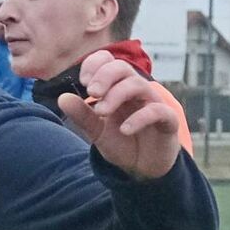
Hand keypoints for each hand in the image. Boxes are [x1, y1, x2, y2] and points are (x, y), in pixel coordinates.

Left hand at [58, 51, 181, 179]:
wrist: (142, 168)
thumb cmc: (122, 142)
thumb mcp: (97, 131)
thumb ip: (82, 115)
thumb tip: (62, 98)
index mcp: (118, 87)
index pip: (108, 61)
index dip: (95, 65)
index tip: (84, 82)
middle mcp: (136, 90)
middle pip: (122, 67)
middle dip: (105, 76)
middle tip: (93, 93)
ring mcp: (152, 103)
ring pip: (138, 85)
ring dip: (117, 94)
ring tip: (102, 111)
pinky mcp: (167, 120)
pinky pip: (157, 111)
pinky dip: (140, 118)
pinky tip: (124, 129)